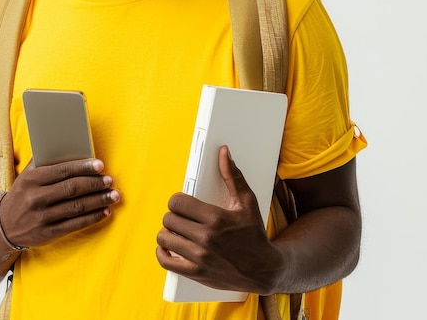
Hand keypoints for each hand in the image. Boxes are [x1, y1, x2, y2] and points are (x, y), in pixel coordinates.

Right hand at [0, 158, 119, 247]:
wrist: (3, 226)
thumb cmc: (22, 194)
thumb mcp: (26, 175)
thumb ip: (45, 161)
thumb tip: (69, 145)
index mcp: (32, 179)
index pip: (62, 171)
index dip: (83, 167)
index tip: (100, 165)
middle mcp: (36, 198)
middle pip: (71, 189)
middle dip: (94, 184)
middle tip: (110, 180)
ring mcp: (41, 217)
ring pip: (76, 207)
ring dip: (98, 201)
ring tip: (114, 195)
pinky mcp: (47, 233)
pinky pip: (74, 225)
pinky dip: (92, 218)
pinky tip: (104, 212)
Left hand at [156, 146, 282, 294]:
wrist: (264, 270)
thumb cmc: (254, 234)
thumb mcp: (247, 202)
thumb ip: (232, 176)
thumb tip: (223, 152)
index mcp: (216, 218)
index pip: (178, 202)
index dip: (176, 200)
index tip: (182, 203)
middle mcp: (206, 238)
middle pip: (169, 219)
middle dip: (173, 215)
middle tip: (181, 217)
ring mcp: (200, 257)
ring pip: (165, 238)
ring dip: (167, 232)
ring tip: (176, 230)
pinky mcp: (197, 273)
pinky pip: (166, 261)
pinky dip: (162, 253)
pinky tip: (168, 247)